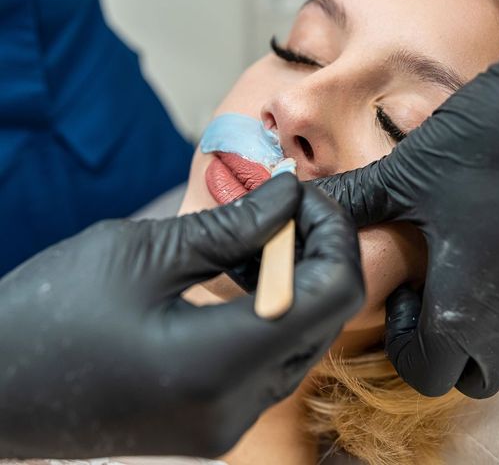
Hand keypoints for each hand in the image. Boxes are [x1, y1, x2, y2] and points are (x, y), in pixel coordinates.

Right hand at [0, 175, 363, 458]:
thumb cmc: (49, 312)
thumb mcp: (144, 252)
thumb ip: (233, 225)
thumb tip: (289, 193)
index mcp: (218, 364)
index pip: (332, 295)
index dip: (333, 234)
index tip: (304, 195)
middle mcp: (235, 408)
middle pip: (325, 317)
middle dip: (317, 251)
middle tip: (282, 206)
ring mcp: (226, 422)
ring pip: (304, 337)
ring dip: (295, 278)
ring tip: (255, 236)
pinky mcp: (214, 418)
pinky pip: (273, 357)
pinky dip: (272, 307)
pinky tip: (240, 273)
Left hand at [316, 0, 498, 396]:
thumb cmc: (491, 141)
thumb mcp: (408, 171)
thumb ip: (354, 200)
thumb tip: (306, 204)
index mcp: (472, 306)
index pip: (431, 372)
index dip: (405, 344)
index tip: (402, 297)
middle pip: (478, 372)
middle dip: (446, 346)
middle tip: (431, 289)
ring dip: (487, 323)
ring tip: (469, 266)